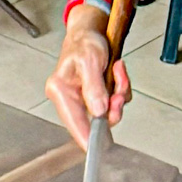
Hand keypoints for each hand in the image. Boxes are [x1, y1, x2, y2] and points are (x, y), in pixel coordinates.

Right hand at [45, 4, 132, 150]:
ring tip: (117, 71)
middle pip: (95, 120)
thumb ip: (93, 87)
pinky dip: (121, 87)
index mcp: (60, 91)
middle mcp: (70, 98)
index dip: (86, 138)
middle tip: (119, 94)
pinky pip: (115, 102)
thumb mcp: (90, 61)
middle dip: (113, 106)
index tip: (96, 150)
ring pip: (109, 111)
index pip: (74, 121)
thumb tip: (98, 112)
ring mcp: (84, 98)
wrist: (91, 31)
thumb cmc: (84, 42)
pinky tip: (117, 71)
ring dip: (119, 92)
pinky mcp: (97, 96)